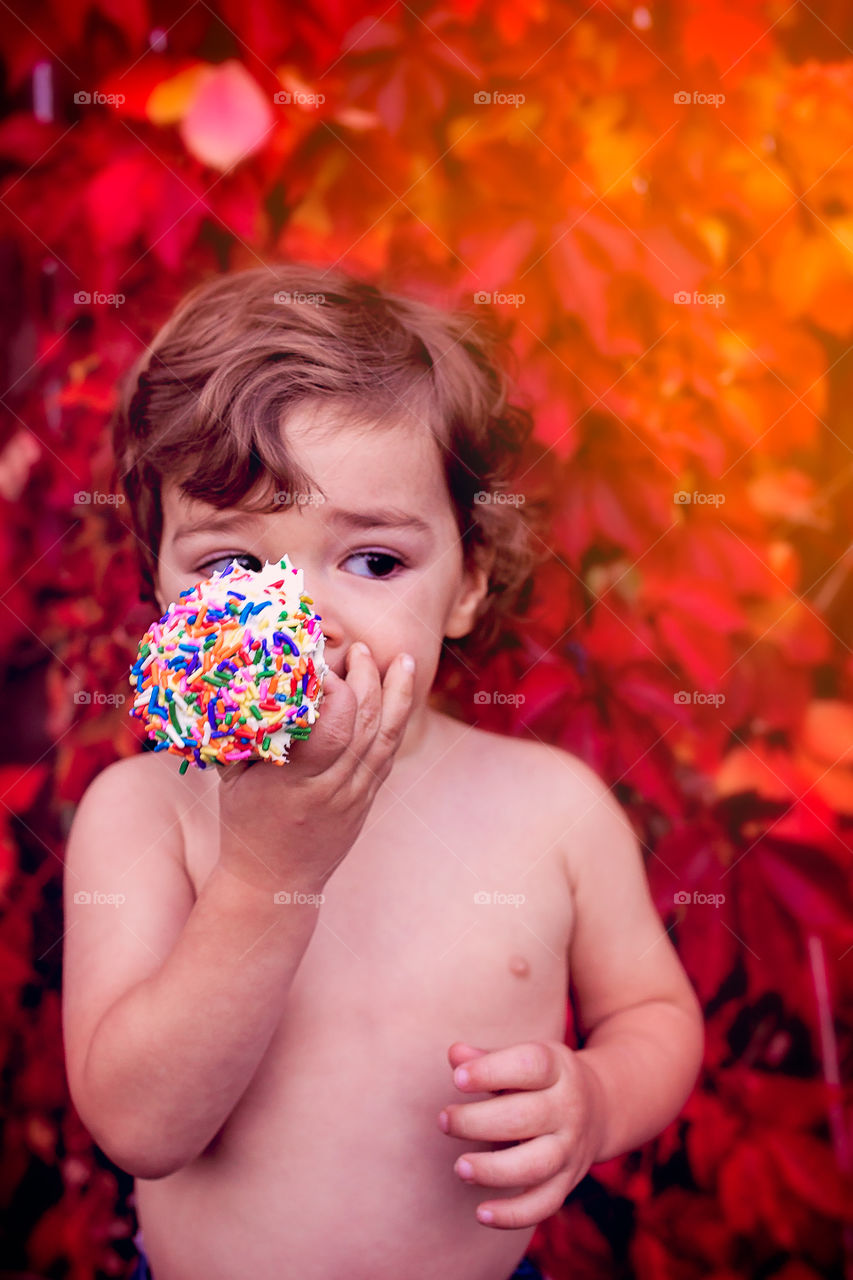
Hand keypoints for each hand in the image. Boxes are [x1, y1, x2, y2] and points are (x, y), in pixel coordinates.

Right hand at [215, 642, 415, 892]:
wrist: (276, 882)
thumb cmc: (245, 824)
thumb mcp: (234, 779)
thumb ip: (245, 734)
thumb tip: (244, 677)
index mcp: (296, 782)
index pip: (331, 725)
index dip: (333, 687)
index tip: (318, 662)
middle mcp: (333, 787)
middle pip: (365, 723)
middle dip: (368, 678)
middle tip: (358, 649)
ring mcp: (357, 794)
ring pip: (386, 735)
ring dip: (397, 692)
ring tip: (401, 660)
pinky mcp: (369, 797)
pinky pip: (390, 750)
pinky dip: (400, 717)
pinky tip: (403, 692)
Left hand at [437, 1039, 605, 1229]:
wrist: (600, 1107)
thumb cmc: (543, 1078)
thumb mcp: (524, 1057)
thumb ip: (487, 1058)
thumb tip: (455, 1054)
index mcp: (558, 1068)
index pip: (529, 1065)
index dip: (491, 1071)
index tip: (458, 1079)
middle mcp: (569, 1108)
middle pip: (526, 1118)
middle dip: (478, 1122)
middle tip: (444, 1120)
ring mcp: (570, 1149)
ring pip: (535, 1165)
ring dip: (493, 1170)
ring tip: (460, 1167)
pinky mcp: (567, 1182)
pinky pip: (543, 1205)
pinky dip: (513, 1215)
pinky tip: (481, 1213)